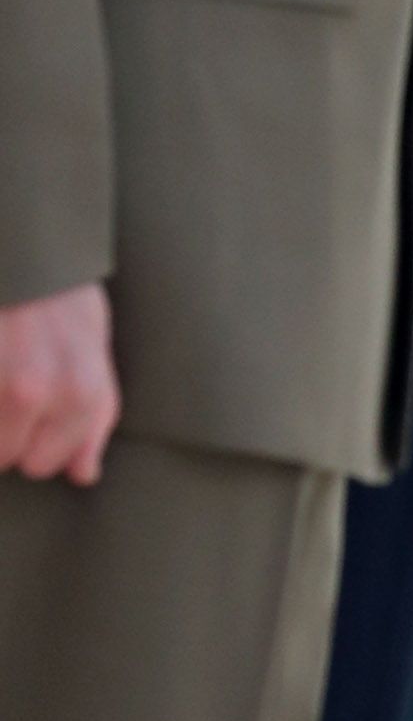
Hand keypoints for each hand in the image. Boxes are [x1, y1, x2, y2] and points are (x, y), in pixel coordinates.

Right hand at [0, 281, 119, 481]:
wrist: (20, 246)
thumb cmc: (58, 293)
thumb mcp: (95, 348)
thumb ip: (94, 416)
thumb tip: (84, 474)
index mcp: (78, 391)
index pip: (43, 464)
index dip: (37, 441)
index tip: (34, 407)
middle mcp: (31, 390)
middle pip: (3, 457)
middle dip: (3, 431)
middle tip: (8, 382)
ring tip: (0, 367)